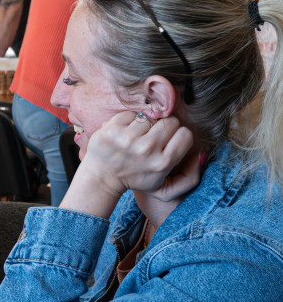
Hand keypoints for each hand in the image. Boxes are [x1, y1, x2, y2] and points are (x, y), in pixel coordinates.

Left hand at [80, 111, 197, 201]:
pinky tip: (125, 133)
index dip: (178, 136)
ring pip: (150, 116)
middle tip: (152, 138)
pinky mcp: (111, 130)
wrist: (101, 178)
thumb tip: (200, 155)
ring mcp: (127, 139)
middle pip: (170, 122)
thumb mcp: (164, 188)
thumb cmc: (135, 180)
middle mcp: (146, 150)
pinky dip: (129, 120)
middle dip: (163, 128)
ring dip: (145, 124)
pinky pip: (131, 113)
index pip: (185, 134)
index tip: (168, 142)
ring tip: (137, 137)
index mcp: (162, 163)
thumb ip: (189, 178)